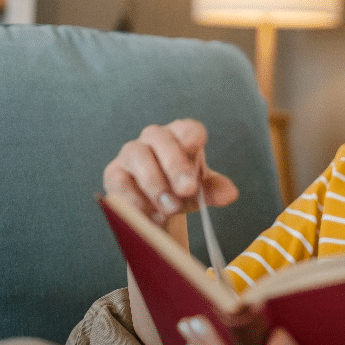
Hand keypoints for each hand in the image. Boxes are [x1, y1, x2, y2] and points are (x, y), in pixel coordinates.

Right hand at [103, 119, 238, 223]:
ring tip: (170, 210)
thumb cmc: (182, 188)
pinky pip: (120, 182)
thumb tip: (230, 193)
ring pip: (138, 157)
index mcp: (181, 136)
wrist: (158, 206)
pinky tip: (150, 216)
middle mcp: (154, 138)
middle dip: (175, 166)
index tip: (195, 147)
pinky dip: (135, 200)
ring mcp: (131, 153)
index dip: (191, 135)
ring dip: (155, 184)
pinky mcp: (114, 173)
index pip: (188, 128)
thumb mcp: (202, 189)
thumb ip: (215, 189)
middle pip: (161, 140)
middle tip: (188, 191)